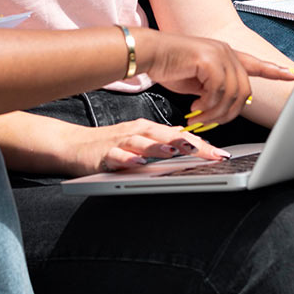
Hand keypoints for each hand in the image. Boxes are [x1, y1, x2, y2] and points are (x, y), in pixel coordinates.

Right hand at [67, 119, 227, 176]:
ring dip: (159, 148)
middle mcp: (136, 133)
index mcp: (148, 130)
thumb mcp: (140, 139)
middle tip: (206, 151)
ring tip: (175, 152)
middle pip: (165, 136)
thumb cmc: (108, 143)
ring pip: (142, 144)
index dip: (201, 145)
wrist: (72, 145)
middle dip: (187, 144)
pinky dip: (127, 159)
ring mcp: (120, 143)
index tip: (221, 155)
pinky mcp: (103, 156)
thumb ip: (163, 140)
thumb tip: (191, 140)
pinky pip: (116, 158)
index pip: (179, 136)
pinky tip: (137, 163)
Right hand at [138, 30, 293, 125]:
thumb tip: (226, 105)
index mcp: (226, 55)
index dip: (276, 71)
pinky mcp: (209, 59)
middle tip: (209, 121)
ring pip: (233, 95)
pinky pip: (218, 92)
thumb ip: (216, 89)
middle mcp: (226, 52)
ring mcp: (219, 54)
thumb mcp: (198, 82)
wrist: (149, 54)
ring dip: (216, 112)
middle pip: (245, 91)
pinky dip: (207, 106)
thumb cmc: (169, 66)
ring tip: (199, 116)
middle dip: (229, 113)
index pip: (256, 64)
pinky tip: (195, 107)